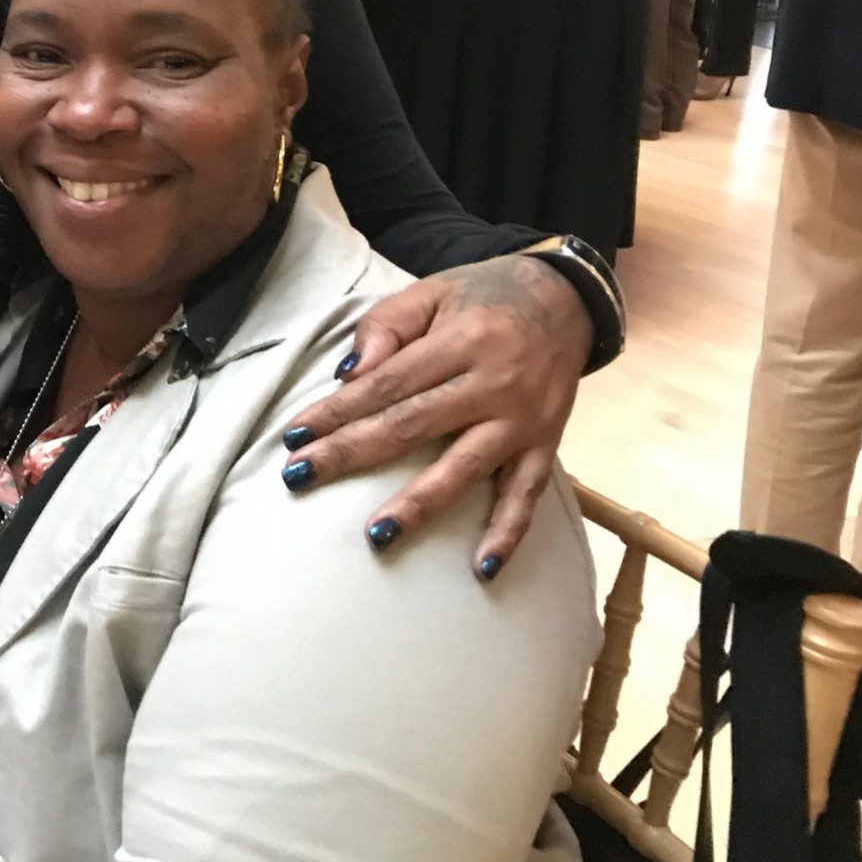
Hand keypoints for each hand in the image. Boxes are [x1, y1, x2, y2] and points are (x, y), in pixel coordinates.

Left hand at [280, 255, 590, 575]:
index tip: (294, 436)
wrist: (567, 299)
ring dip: (420, 506)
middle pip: (412, 426)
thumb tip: (348, 376)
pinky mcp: (547, 444)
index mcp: (460, 342)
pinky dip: (508, 533)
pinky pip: (527, 494)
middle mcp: (493, 384)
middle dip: (352, 454)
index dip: (337, 411)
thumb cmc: (483, 295)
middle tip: (300, 477)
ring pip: (465, 468)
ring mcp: (523, 420)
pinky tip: (482, 569)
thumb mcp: (430, 292)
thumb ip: (386, 328)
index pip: (386, 384)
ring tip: (376, 537)